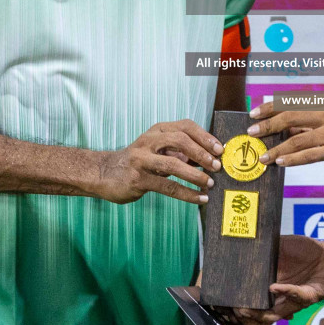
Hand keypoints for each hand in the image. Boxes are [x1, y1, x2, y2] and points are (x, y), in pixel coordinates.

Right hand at [96, 120, 223, 204]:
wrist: (103, 173)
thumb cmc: (138, 162)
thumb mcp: (158, 151)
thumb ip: (181, 152)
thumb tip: (210, 158)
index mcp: (157, 130)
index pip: (185, 126)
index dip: (205, 136)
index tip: (220, 149)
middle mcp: (149, 141)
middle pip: (180, 140)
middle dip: (202, 153)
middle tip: (217, 167)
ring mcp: (141, 159)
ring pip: (173, 164)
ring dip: (195, 175)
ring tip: (209, 184)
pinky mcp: (138, 179)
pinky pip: (167, 186)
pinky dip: (186, 193)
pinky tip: (199, 198)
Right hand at [231, 234, 323, 324]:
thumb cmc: (307, 251)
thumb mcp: (280, 245)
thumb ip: (263, 247)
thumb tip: (239, 240)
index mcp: (269, 285)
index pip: (248, 299)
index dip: (233, 304)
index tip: (215, 304)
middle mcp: (281, 297)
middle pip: (258, 313)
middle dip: (243, 314)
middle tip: (231, 309)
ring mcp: (295, 298)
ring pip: (275, 313)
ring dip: (261, 311)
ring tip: (246, 307)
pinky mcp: (312, 295)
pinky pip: (298, 296)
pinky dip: (285, 292)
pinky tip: (273, 288)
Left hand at [247, 102, 323, 180]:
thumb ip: (313, 125)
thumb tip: (285, 127)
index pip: (294, 102)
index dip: (272, 106)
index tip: (255, 112)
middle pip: (291, 115)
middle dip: (268, 124)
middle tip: (251, 132)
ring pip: (298, 138)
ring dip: (276, 148)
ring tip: (262, 157)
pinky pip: (310, 155)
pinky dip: (293, 159)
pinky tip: (280, 163)